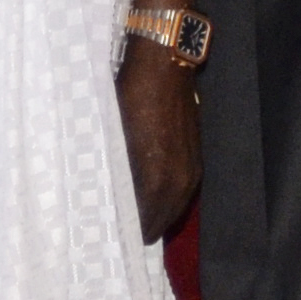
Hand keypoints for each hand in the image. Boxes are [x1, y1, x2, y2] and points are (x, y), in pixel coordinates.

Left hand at [118, 40, 201, 243]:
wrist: (164, 61)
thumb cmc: (131, 95)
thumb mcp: (114, 134)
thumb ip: (114, 170)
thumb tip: (105, 195)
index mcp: (158, 179)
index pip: (143, 221)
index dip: (128, 230)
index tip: (111, 238)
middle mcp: (180, 180)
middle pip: (162, 219)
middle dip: (144, 227)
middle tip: (122, 233)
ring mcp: (192, 167)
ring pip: (174, 206)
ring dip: (157, 214)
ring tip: (136, 220)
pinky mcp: (196, 154)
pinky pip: (182, 189)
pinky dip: (167, 199)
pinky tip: (152, 196)